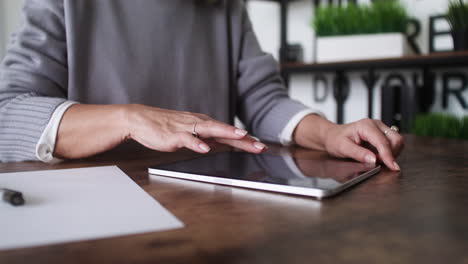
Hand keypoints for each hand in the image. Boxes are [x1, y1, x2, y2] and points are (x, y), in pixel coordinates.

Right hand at [124, 104, 265, 153]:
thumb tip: (220, 144)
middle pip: (225, 130)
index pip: (228, 132)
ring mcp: (187, 128)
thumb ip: (205, 138)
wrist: (140, 120)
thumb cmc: (165, 127)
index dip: (245, 140)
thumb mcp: (190, 134)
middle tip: (260, 145)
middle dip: (243, 138)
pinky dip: (197, 144)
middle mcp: (198, 124)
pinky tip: (206, 149)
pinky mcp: (174, 135)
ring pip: (210, 130)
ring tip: (240, 136)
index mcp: (203, 124)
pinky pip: (187, 139)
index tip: (261, 145)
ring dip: (226, 132)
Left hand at [294, 115, 403, 170]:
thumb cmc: (335, 140)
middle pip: (395, 139)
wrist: (332, 136)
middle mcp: (376, 125)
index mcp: (366, 126)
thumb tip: (373, 160)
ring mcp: (380, 128)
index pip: (382, 142)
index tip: (392, 167)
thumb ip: (358, 154)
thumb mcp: (343, 148)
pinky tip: (377, 156)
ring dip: (391, 153)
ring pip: (397, 142)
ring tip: (375, 159)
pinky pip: (393, 144)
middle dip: (391, 154)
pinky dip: (389, 152)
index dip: (388, 156)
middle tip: (378, 163)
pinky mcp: (382, 134)